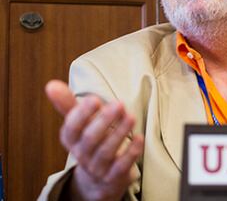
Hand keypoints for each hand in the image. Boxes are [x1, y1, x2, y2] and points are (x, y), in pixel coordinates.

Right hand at [45, 80, 143, 200]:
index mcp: (71, 139)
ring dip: (120, 132)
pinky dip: (131, 152)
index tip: (95, 99)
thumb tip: (51, 85)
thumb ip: (67, 103)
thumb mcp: (79, 122)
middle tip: (119, 104)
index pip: (72, 127)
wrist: (98, 177)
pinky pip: (121, 166)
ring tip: (131, 116)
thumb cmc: (90, 139)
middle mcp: (82, 154)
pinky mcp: (114, 176)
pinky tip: (139, 138)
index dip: (82, 114)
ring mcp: (98, 167)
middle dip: (104, 121)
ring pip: (107, 151)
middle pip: (90, 138)